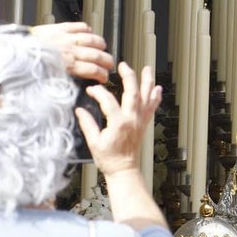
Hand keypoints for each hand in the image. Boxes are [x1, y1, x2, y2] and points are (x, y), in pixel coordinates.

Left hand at [30, 21, 111, 84]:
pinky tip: (89, 31)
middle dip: (107, 60)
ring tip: (103, 47)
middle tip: (110, 64)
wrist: (13, 48)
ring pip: (91, 39)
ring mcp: (66, 37)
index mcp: (66, 65)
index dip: (102, 74)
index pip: (93, 70)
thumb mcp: (45, 79)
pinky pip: (79, 26)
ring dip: (100, 44)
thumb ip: (62, 80)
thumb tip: (74, 86)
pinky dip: (87, 28)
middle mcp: (69, 51)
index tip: (104, 77)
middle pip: (96, 55)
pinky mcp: (60, 27)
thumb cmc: (27, 65)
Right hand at [76, 62, 161, 177]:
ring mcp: (140, 121)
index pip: (108, 101)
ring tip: (147, 68)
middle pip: (133, 93)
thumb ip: (87, 124)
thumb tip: (79, 110)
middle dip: (129, 76)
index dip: (99, 92)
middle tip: (123, 65)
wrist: (124, 170)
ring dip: (147, 81)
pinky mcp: (144, 124)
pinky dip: (155, 97)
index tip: (91, 89)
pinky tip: (157, 88)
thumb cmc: (109, 159)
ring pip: (147, 97)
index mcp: (118, 124)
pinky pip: (152, 107)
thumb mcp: (93, 143)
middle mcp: (132, 120)